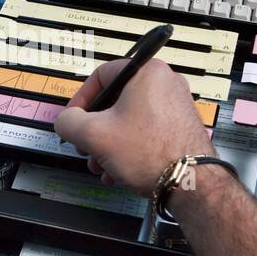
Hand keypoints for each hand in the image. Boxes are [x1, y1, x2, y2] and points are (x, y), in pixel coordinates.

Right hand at [54, 58, 214, 195]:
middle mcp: (165, 84)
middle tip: (86, 145)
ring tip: (102, 165)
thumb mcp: (94, 135)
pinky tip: (118, 171)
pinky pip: (145, 132)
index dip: (81, 99)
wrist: (190, 183)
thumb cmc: (151, 153)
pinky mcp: (180, 127)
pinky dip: (128, 149)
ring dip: (108, 144)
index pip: (102, 75)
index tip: (74, 118)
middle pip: (115, 101)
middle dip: (95, 130)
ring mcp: (175, 106)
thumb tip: (66, 121)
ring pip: (128, 121)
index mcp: (147, 72)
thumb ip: (69, 122)